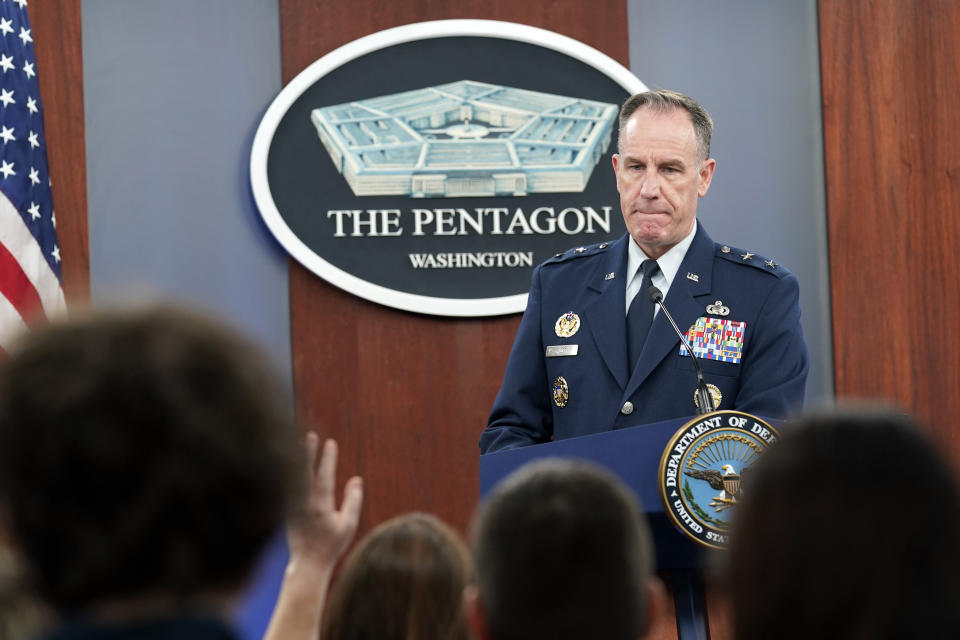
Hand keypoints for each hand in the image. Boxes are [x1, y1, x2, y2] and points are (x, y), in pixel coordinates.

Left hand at [287, 433, 362, 572]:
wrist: (307, 563)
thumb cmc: (331, 545)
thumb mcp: (348, 525)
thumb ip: (352, 501)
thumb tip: (356, 479)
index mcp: (320, 507)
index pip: (324, 476)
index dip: (327, 459)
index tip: (330, 443)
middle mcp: (303, 504)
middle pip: (304, 472)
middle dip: (307, 453)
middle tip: (309, 435)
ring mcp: (292, 507)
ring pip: (293, 477)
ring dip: (297, 460)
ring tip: (298, 443)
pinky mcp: (286, 511)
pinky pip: (288, 486)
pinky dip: (289, 472)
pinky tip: (290, 463)